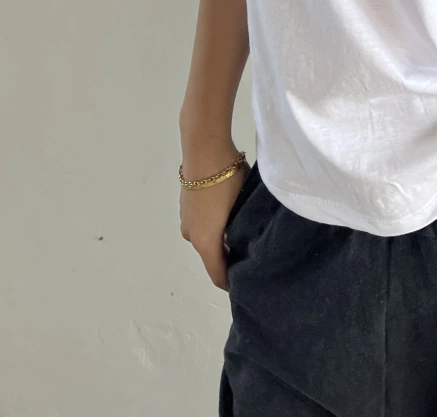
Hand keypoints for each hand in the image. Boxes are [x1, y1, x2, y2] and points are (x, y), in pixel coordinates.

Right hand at [179, 140, 248, 292]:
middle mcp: (191, 235)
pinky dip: (213, 225)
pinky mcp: (185, 204)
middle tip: (251, 254)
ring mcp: (185, 219)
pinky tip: (228, 212)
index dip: (231, 283)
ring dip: (220, 239)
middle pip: (212, 256)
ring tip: (242, 231)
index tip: (245, 286)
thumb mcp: (242, 208)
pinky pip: (201, 223)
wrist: (204, 151)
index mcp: (205, 242)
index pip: (217, 274)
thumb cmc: (227, 182)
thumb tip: (247, 241)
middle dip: (228, 258)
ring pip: (206, 237)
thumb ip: (243, 231)